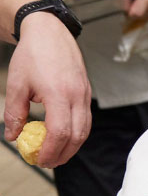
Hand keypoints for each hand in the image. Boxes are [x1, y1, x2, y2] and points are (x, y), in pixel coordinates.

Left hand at [4, 13, 90, 166]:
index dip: (51, 151)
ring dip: (72, 147)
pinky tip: (64, 138)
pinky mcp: (86, 94)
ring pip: (85, 131)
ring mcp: (84, 96)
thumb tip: (13, 136)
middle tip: (47, 163)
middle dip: (63, 154)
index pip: (60, 132)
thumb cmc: (34, 55)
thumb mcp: (17, 84)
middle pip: (76, 136)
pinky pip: (86, 121)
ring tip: (56, 154)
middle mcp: (77, 97)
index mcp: (59, 94)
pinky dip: (77, 134)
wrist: (51, 33)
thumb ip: (14, 112)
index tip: (40, 160)